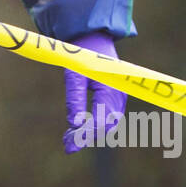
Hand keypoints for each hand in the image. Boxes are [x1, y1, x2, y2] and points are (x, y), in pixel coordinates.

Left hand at [62, 31, 125, 152]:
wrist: (95, 42)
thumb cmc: (83, 57)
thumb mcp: (74, 75)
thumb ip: (75, 97)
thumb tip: (74, 123)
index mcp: (110, 89)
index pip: (100, 120)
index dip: (85, 134)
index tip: (70, 144)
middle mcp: (119, 97)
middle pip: (105, 127)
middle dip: (86, 137)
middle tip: (66, 144)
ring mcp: (119, 100)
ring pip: (106, 126)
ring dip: (88, 135)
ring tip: (67, 139)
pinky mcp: (114, 101)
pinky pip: (106, 120)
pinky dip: (92, 128)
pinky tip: (75, 131)